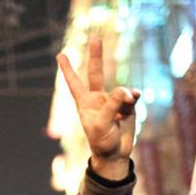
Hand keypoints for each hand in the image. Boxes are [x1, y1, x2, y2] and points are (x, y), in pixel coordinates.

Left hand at [57, 38, 140, 181]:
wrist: (115, 154)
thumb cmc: (102, 141)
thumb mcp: (102, 124)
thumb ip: (111, 104)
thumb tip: (124, 90)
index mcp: (85, 103)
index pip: (74, 83)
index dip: (68, 69)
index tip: (60, 54)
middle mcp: (98, 99)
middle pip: (96, 74)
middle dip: (96, 57)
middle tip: (96, 39)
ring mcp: (113, 101)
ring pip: (120, 90)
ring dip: (124, 98)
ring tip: (123, 114)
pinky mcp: (127, 106)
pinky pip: (132, 97)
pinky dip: (133, 98)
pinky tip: (135, 99)